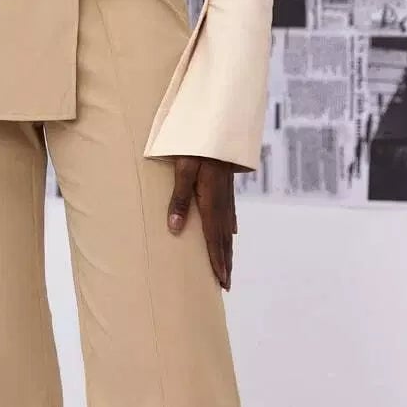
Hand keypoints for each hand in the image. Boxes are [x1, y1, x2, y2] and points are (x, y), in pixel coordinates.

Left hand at [166, 155, 237, 288]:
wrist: (219, 121)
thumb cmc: (196, 143)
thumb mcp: (183, 168)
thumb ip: (178, 197)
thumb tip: (174, 228)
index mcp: (211, 200)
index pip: (214, 238)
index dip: (217, 260)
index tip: (221, 281)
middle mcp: (222, 201)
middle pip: (224, 238)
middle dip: (225, 262)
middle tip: (226, 284)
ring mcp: (226, 193)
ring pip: (229, 228)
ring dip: (228, 249)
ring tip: (228, 266)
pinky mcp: (226, 185)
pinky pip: (230, 213)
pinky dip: (230, 228)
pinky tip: (232, 232)